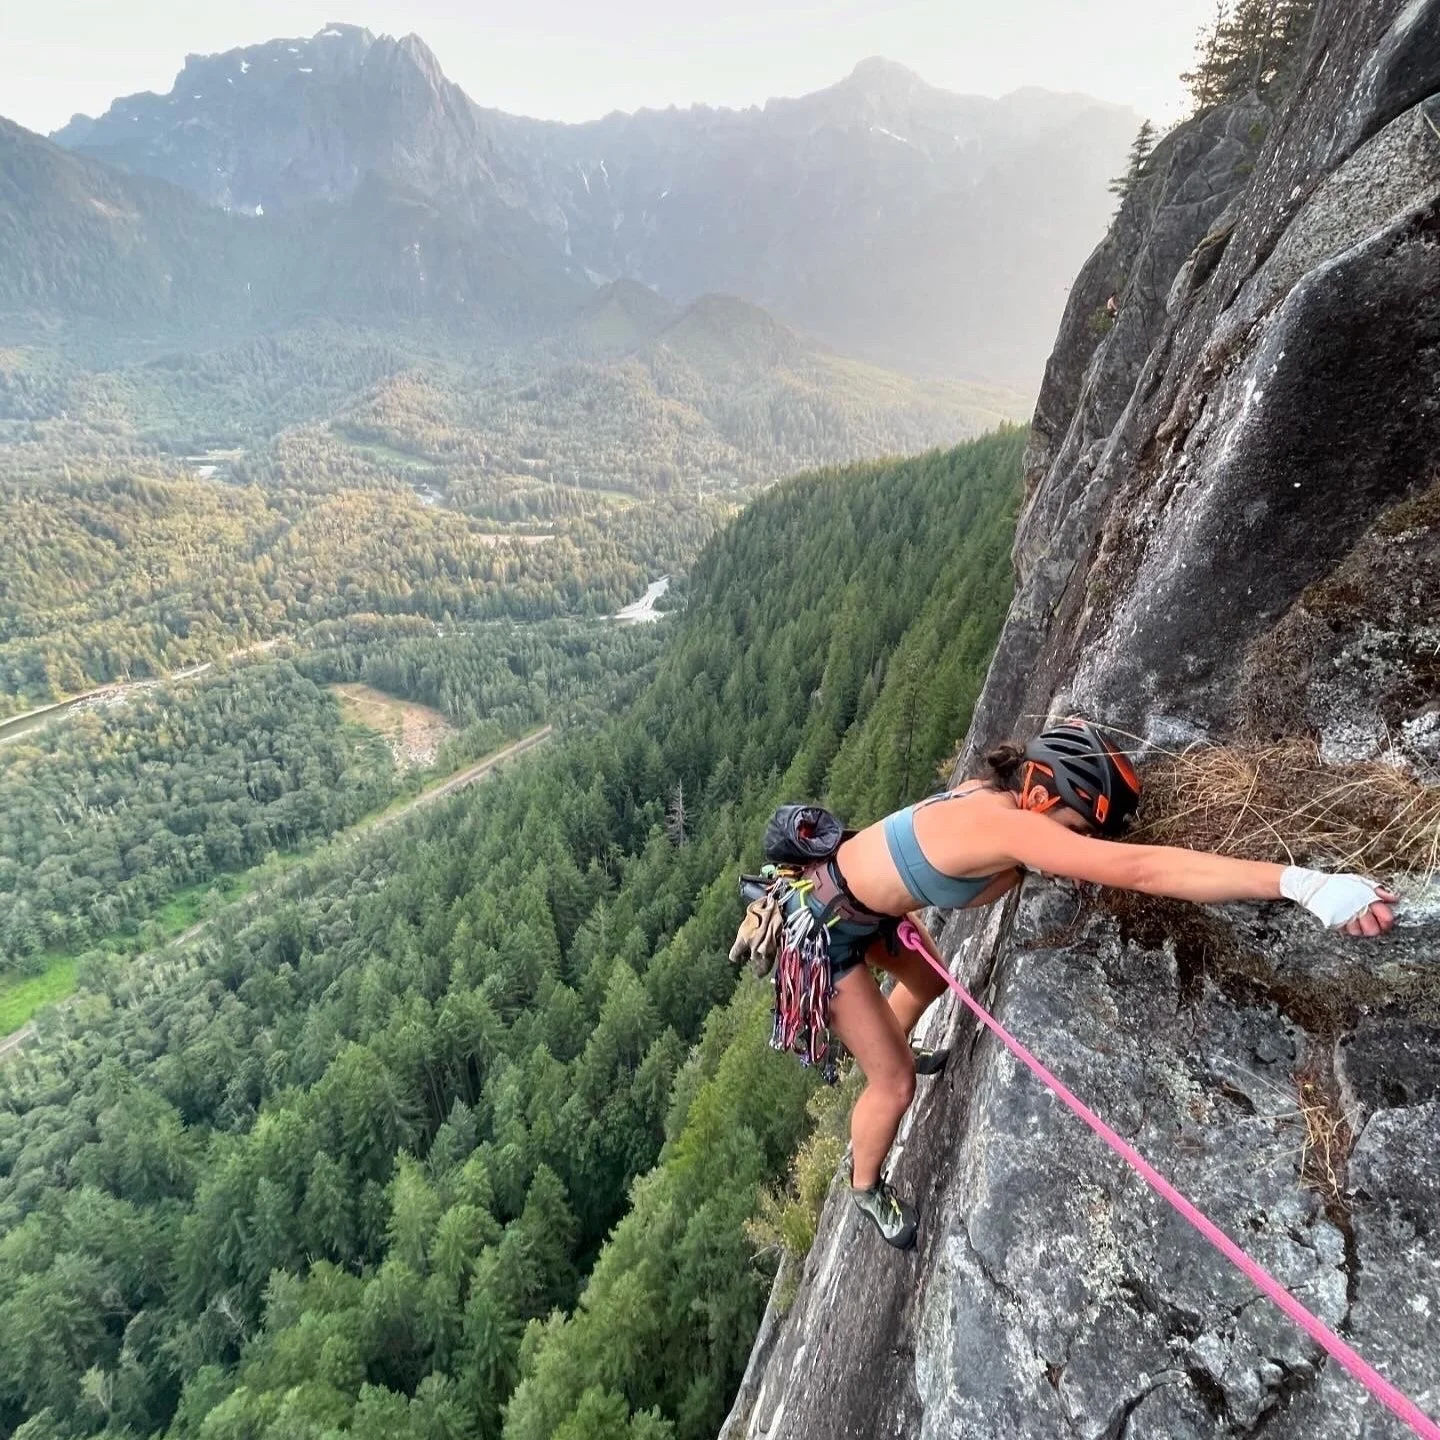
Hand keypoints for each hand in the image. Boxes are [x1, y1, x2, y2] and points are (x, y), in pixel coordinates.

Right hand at [1280, 867, 1397, 933]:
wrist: (1313, 887)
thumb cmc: (1337, 883)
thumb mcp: (1359, 882)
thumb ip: (1378, 890)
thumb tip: (1395, 899)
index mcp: (1367, 898)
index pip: (1386, 916)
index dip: (1388, 920)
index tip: (1386, 920)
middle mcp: (1357, 909)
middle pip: (1374, 930)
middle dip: (1375, 927)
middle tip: (1372, 922)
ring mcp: (1346, 917)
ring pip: (1360, 933)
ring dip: (1361, 928)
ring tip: (1357, 919)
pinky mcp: (1335, 923)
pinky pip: (1348, 932)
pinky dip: (1349, 928)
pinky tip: (1348, 920)